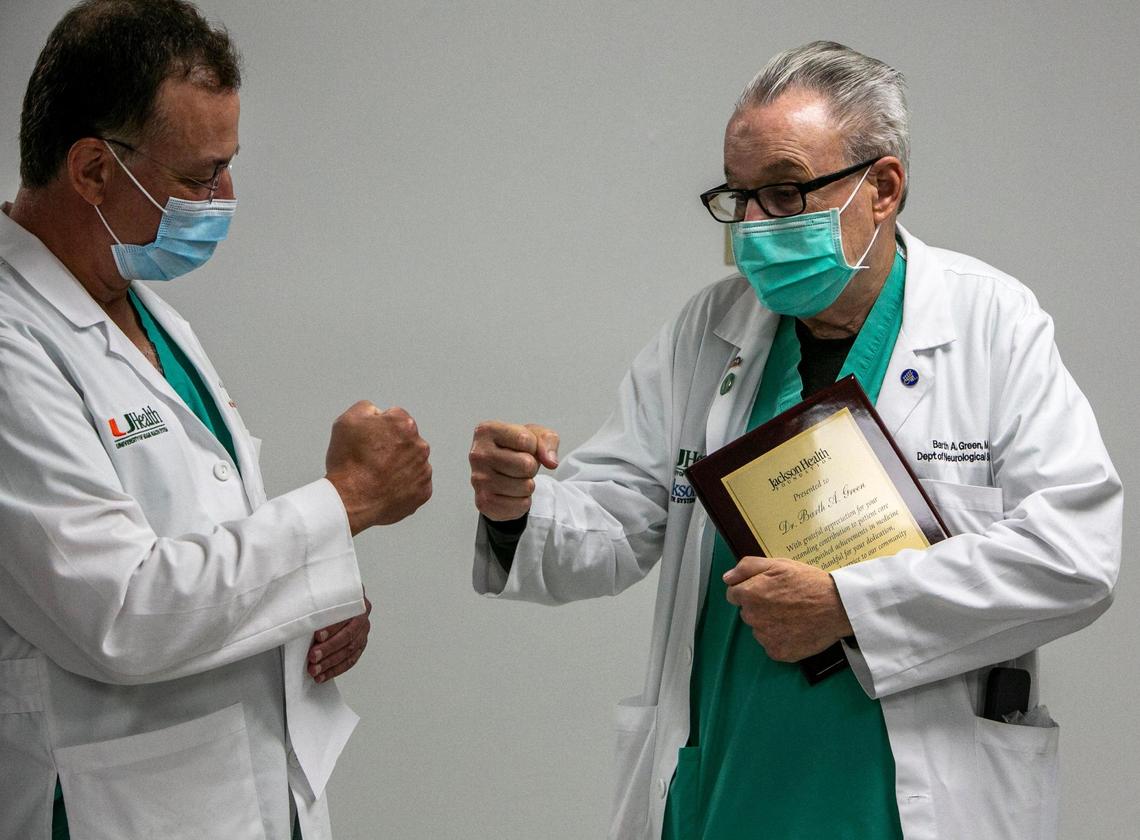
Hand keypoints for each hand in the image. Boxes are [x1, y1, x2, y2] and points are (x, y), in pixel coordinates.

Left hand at [308, 593, 371, 682]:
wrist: (334, 598)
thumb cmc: (326, 595)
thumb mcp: (321, 591)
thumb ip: (316, 598)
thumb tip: (298, 607)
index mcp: (356, 598)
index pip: (346, 614)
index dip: (332, 627)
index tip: (317, 636)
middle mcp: (362, 614)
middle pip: (348, 635)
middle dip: (329, 649)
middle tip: (313, 656)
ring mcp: (363, 630)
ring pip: (349, 650)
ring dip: (330, 662)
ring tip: (315, 669)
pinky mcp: (360, 644)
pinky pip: (351, 660)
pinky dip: (336, 669)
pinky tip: (323, 675)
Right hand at [325, 402, 431, 534]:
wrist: (350, 500)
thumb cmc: (347, 462)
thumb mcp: (347, 420)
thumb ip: (367, 408)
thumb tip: (378, 413)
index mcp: (405, 424)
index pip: (394, 419)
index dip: (377, 428)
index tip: (368, 441)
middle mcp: (420, 446)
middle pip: (405, 440)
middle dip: (392, 446)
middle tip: (371, 460)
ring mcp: (424, 470)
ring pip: (411, 462)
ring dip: (399, 466)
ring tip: (377, 476)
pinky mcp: (424, 492)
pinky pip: (414, 484)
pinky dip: (403, 485)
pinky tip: (386, 488)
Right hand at [468, 421, 559, 520]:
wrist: (500, 473)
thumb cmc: (516, 450)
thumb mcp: (536, 435)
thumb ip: (548, 441)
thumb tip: (551, 461)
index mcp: (486, 431)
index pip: (526, 440)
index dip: (534, 446)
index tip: (523, 447)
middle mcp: (478, 455)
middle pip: (526, 465)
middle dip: (531, 467)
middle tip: (521, 466)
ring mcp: (479, 480)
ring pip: (526, 487)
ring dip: (527, 484)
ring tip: (515, 478)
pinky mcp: (484, 502)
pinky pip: (521, 505)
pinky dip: (523, 501)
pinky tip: (511, 493)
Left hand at [723, 557, 852, 661]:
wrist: (838, 607)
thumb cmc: (809, 583)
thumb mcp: (778, 564)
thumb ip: (747, 567)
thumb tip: (727, 578)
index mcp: (749, 594)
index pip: (733, 595)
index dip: (749, 590)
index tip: (765, 591)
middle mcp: (753, 617)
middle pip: (747, 612)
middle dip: (760, 607)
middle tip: (783, 601)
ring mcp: (765, 637)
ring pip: (759, 629)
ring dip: (769, 624)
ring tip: (792, 615)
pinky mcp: (777, 652)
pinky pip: (771, 645)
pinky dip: (780, 639)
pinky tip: (795, 629)